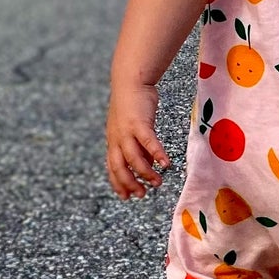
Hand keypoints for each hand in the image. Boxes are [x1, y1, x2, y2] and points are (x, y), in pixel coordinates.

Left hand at [106, 82, 170, 199]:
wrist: (131, 80)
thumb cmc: (133, 105)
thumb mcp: (133, 129)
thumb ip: (139, 147)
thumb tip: (149, 164)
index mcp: (113, 141)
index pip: (112, 168)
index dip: (118, 184)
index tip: (127, 197)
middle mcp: (117, 139)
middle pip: (119, 167)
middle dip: (130, 184)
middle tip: (142, 194)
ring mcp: (126, 131)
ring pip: (133, 159)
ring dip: (145, 173)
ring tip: (158, 183)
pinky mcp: (139, 123)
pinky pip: (148, 143)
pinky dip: (157, 154)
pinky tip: (166, 164)